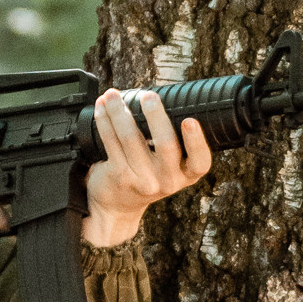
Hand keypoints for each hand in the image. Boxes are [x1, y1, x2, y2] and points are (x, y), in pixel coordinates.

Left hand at [80, 87, 212, 248]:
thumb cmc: (146, 177)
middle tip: (148, 96)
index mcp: (185, 175)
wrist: (117, 207)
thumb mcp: (168, 168)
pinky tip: (102, 108)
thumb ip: (173, 144)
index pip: (200, 162)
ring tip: (113, 94)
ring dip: (120, 111)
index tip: (190, 120)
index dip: (197, 141)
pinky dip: (104, 120)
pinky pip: (110, 141)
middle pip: (166, 144)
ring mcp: (142, 180)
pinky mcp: (119, 176)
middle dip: (156, 115)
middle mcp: (167, 180)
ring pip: (131, 138)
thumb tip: (159, 99)